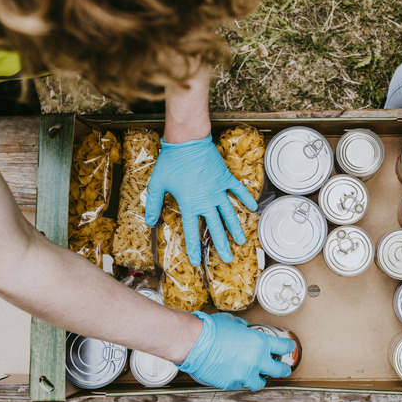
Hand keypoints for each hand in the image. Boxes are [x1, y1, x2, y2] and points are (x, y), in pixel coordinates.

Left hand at [144, 135, 257, 265]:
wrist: (188, 141)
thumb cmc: (171, 161)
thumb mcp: (157, 183)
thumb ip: (153, 203)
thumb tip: (149, 221)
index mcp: (189, 204)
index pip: (192, 231)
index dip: (194, 248)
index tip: (196, 261)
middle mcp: (206, 200)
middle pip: (216, 227)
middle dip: (221, 245)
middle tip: (227, 259)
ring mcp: (218, 190)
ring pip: (229, 213)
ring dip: (236, 228)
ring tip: (241, 242)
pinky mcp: (225, 178)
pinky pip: (238, 191)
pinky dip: (246, 199)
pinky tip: (252, 208)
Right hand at [177, 312, 295, 390]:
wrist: (194, 342)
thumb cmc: (211, 329)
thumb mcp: (232, 322)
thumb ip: (243, 327)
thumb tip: (244, 327)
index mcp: (260, 342)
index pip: (283, 346)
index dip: (288, 347)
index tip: (289, 347)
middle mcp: (256, 360)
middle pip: (279, 370)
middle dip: (283, 370)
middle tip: (284, 369)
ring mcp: (244, 374)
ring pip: (259, 384)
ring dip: (258, 379)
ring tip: (255, 377)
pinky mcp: (231, 383)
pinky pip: (238, 384)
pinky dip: (237, 380)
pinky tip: (232, 375)